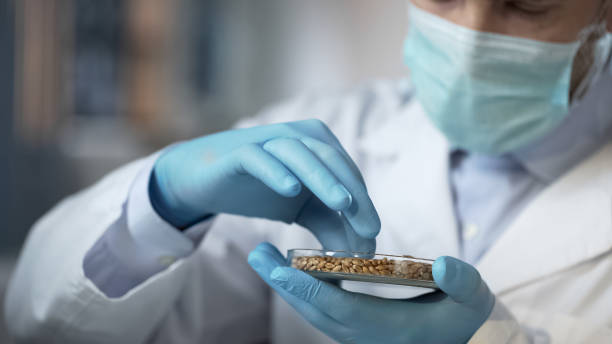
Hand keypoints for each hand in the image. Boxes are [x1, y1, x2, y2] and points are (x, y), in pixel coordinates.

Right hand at [150, 119, 380, 251]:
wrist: (205, 178)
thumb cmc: (259, 189)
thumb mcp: (301, 211)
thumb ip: (332, 226)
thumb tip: (364, 251)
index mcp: (317, 147)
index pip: (347, 173)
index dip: (364, 202)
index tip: (374, 234)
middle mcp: (297, 137)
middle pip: (331, 159)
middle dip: (353, 193)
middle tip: (367, 226)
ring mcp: (267, 141)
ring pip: (300, 153)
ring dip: (323, 178)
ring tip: (341, 204)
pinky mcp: (240, 151)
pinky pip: (259, 157)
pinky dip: (276, 171)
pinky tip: (291, 190)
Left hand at [248, 243, 494, 343]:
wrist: (467, 343)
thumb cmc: (468, 320)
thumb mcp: (473, 298)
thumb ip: (461, 282)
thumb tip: (441, 263)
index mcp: (390, 330)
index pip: (340, 309)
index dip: (310, 288)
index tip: (281, 267)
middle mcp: (367, 338)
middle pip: (316, 311)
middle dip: (284, 285)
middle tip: (257, 254)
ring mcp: (360, 336)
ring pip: (315, 312)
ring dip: (288, 287)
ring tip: (265, 258)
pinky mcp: (358, 330)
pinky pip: (323, 311)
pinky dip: (305, 291)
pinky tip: (291, 271)